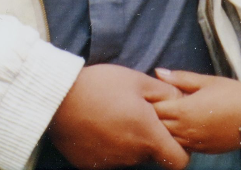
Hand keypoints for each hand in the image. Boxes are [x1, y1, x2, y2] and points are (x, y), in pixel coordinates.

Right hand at [47, 63, 189, 169]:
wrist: (57, 99)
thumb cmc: (101, 86)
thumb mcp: (138, 80)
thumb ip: (166, 94)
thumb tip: (183, 100)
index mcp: (147, 135)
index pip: (179, 161)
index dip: (180, 149)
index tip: (171, 132)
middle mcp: (132, 155)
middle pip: (153, 154)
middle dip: (151, 137)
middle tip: (137, 112)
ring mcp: (111, 163)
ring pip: (132, 155)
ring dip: (130, 140)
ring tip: (115, 114)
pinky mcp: (92, 165)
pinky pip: (110, 157)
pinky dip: (110, 145)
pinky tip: (100, 125)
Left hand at [152, 69, 240, 153]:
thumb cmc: (232, 94)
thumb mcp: (206, 81)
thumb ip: (180, 78)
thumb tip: (158, 72)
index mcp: (184, 110)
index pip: (154, 109)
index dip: (150, 101)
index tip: (152, 95)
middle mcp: (185, 130)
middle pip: (157, 127)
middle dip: (154, 117)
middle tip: (157, 106)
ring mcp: (194, 143)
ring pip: (168, 140)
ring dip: (165, 130)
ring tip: (170, 117)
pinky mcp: (202, 150)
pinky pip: (182, 147)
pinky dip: (178, 139)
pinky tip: (183, 128)